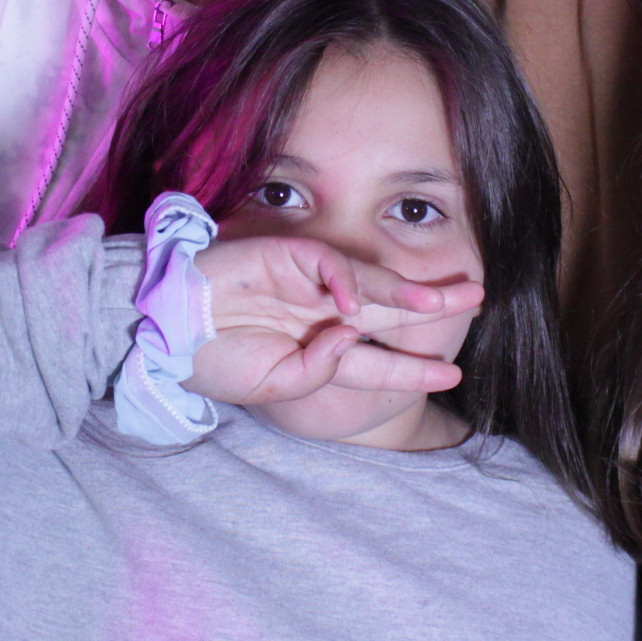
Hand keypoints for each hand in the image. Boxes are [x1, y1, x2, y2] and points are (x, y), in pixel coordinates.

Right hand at [183, 237, 479, 408]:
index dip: (413, 368)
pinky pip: (326, 263)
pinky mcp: (285, 255)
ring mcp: (304, 282)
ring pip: (368, 282)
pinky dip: (344, 278)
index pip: (376, 358)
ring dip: (406, 291)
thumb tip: (353, 337)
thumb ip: (319, 370)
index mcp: (317, 348)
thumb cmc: (212, 361)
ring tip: (444, 301)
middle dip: (431, 308)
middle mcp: (319, 313)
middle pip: (387, 310)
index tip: (451, 375)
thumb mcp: (274, 385)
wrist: (166, 330)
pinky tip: (352, 303)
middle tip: (476, 300)